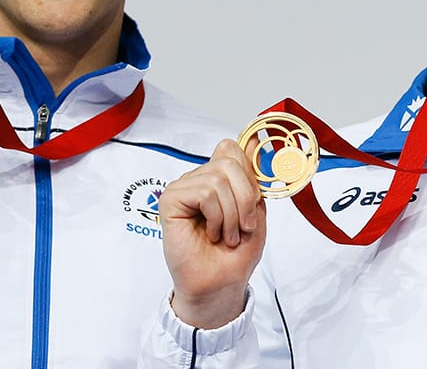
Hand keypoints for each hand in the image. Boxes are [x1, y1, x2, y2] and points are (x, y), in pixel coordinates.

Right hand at [160, 139, 265, 328]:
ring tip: (227, 236)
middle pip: (229, 161)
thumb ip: (252, 178)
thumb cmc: (235, 254)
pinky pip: (204, 192)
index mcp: (218, 178)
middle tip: (244, 226)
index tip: (255, 203)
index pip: (232, 149)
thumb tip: (249, 142)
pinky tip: (211, 234)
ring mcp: (183, 187)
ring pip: (218, 178)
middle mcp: (199, 178)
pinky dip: (217, 217)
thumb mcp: (255, 211)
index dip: (248, 174)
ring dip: (232, 214)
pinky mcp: (170, 200)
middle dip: (246, 197)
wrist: (220, 284)